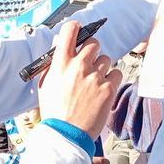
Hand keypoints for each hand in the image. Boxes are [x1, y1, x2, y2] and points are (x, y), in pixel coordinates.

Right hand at [38, 21, 121, 138]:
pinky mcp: (109, 88)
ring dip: (102, 67)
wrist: (66, 134)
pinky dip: (112, 79)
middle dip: (92, 51)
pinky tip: (103, 89)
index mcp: (61, 64)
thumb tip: (61, 47)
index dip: (76, 28)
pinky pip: (117, 73)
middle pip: (94, 43)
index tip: (78, 31)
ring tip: (94, 82)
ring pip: (106, 59)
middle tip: (89, 62)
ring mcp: (95, 77)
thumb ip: (55, 64)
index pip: (70, 31)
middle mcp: (79, 66)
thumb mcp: (46, 84)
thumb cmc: (55, 112)